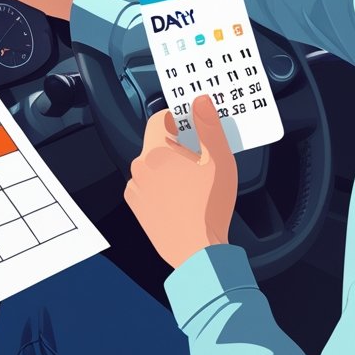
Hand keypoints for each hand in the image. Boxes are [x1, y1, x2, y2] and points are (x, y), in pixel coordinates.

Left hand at [125, 95, 236, 268]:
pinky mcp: (136, 205)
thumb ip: (208, 126)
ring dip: (169, 166)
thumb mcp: (219, 161)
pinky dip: (161, 184)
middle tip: (200, 159)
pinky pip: (148, 184)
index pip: (159, 119)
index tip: (190, 125)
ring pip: (153, 164)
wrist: (197, 252)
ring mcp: (135, 188)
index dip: (177, 118)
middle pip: (157, 143)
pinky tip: (182, 196)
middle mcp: (139, 168)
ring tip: (193, 182)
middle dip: (178, 146)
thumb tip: (200, 101)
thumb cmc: (208, 210)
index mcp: (156, 153)